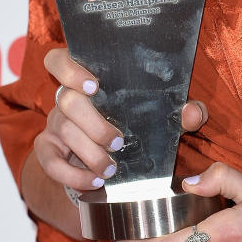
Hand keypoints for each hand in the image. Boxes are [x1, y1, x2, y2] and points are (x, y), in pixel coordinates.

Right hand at [35, 46, 207, 195]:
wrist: (107, 158)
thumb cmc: (134, 124)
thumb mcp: (159, 117)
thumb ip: (178, 112)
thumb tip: (193, 113)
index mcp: (87, 79)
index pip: (59, 59)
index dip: (69, 69)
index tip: (93, 85)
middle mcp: (66, 97)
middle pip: (66, 99)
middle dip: (93, 123)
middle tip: (117, 142)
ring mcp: (54, 123)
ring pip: (63, 129)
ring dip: (88, 152)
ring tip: (111, 169)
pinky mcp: (48, 150)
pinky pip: (49, 161)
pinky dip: (71, 174)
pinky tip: (94, 181)